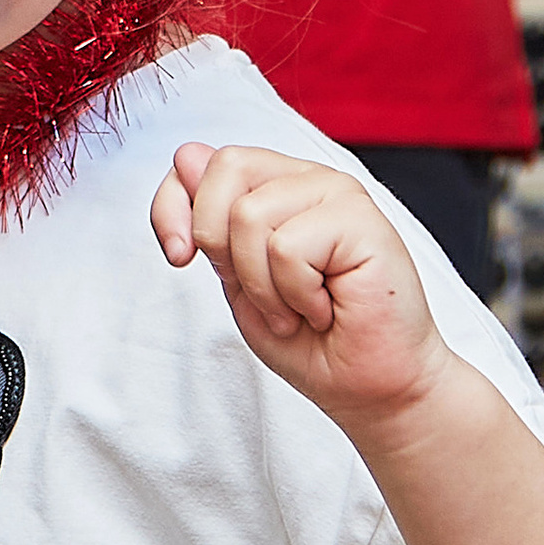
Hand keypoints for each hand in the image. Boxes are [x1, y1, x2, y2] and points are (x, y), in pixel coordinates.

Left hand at [152, 141, 448, 437]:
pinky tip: (325, 309)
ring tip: (299, 308)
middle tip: (259, 292)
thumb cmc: (312, 342)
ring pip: (249, 216)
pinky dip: (295, 295)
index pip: (198, 160)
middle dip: (218, 243)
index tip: (179, 257)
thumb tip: (187, 155)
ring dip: (262, 285)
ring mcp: (338, 193)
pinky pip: (287, 247)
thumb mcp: (238, 284)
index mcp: (274, 188)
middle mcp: (306, 180)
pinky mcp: (362, 218)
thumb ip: (212, 226)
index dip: (171, 205)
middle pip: (225, 168)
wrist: (372, 389)